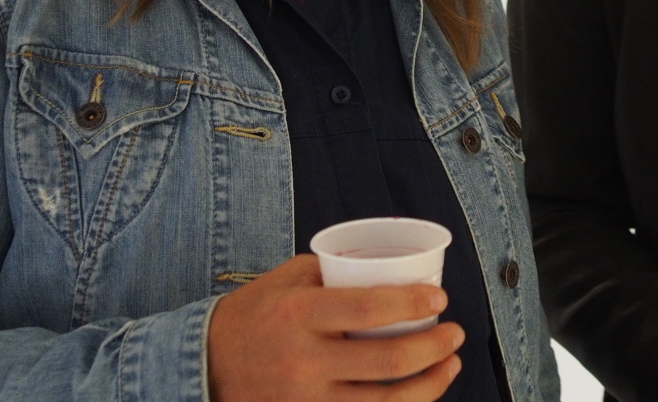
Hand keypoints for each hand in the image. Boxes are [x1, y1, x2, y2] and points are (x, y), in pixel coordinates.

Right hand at [207, 254, 463, 400]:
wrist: (202, 365)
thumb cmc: (252, 315)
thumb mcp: (285, 280)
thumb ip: (332, 273)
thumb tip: (387, 269)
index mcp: (300, 314)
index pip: (370, 309)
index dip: (413, 304)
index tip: (440, 299)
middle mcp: (304, 361)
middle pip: (386, 362)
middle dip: (433, 349)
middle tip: (456, 334)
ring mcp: (304, 401)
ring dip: (429, 386)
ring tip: (450, 366)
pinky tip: (417, 397)